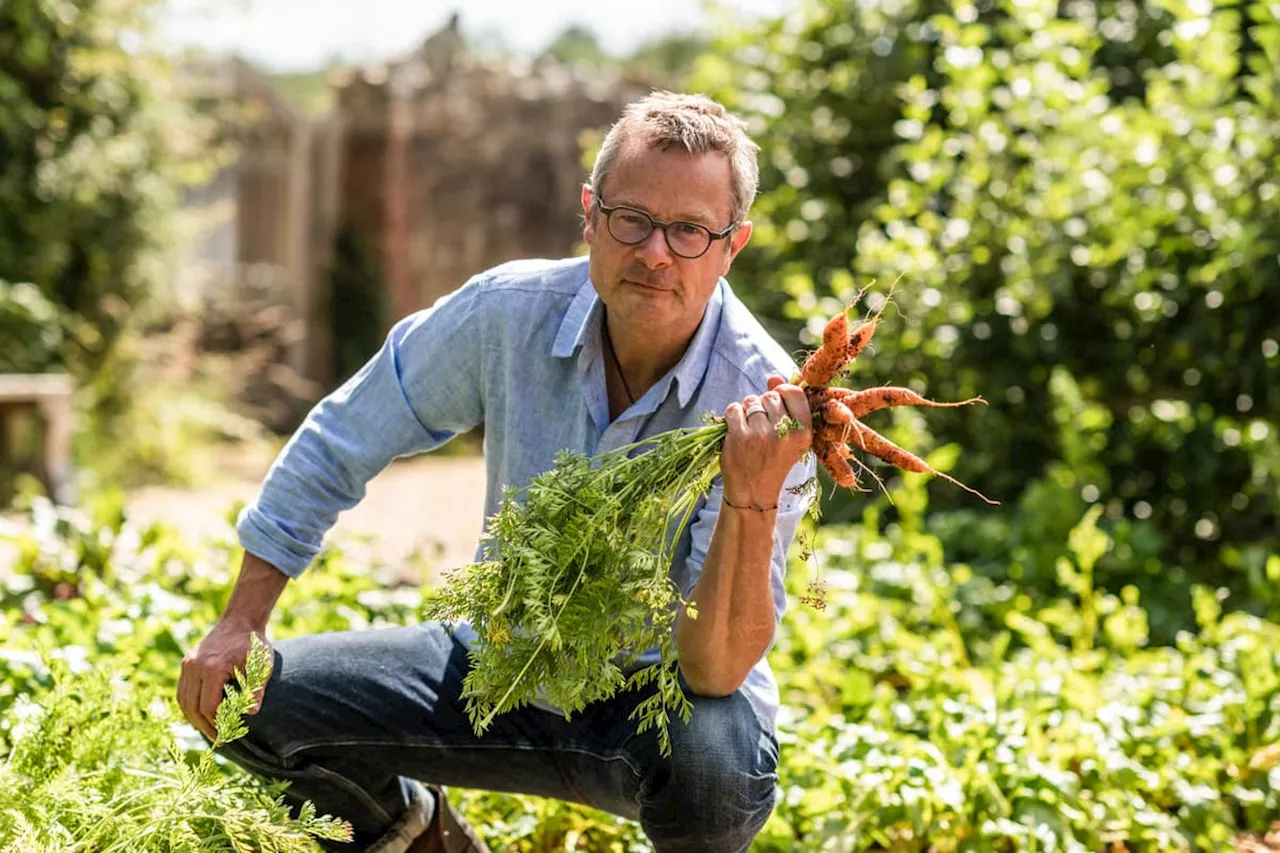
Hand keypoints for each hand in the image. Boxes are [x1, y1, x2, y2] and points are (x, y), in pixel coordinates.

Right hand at [177, 618, 270, 740]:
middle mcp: (195, 666)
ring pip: (183, 699)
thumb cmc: (253, 644)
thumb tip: (252, 712)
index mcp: (213, 668)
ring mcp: (188, 663)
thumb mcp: (261, 665)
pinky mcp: (186, 662)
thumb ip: (256, 689)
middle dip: (203, 725)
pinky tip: (199, 714)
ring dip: (193, 717)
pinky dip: (188, 704)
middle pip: (192, 706)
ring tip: (208, 729)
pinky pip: (182, 689)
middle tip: (217, 737)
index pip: (208, 706)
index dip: (215, 723)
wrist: (240, 621)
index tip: (225, 734)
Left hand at [720, 375, 811, 509]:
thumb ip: (786, 406)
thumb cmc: (773, 462)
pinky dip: (733, 416)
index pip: (794, 393)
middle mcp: (785, 433)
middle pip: (771, 396)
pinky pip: (734, 408)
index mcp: (803, 433)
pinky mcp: (739, 437)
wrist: (753, 492)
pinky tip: (737, 431)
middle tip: (762, 426)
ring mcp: (761, 434)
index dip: (783, 392)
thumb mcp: (789, 438)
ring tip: (750, 430)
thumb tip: (773, 377)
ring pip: (751, 401)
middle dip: (764, 405)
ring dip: (747, 411)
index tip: (777, 404)